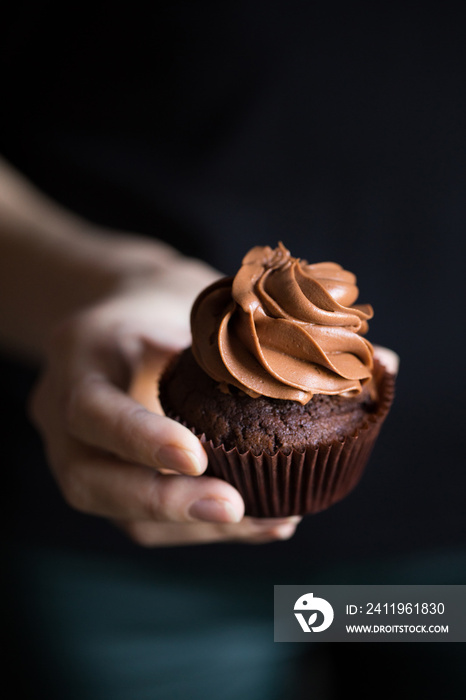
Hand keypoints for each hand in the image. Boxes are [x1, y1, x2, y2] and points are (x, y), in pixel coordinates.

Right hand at [29, 254, 300, 546]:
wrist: (123, 316)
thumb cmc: (160, 301)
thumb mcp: (182, 296)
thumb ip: (226, 333)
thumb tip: (319, 364)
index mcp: (80, 356)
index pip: (91, 407)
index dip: (140, 437)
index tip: (198, 459)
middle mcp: (63, 412)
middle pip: (89, 480)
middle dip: (164, 503)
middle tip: (234, 507)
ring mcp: (80, 452)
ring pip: (121, 513)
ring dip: (195, 527)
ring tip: (270, 521)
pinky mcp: (111, 477)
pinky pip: (145, 519)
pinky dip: (202, 528)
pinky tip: (262, 522)